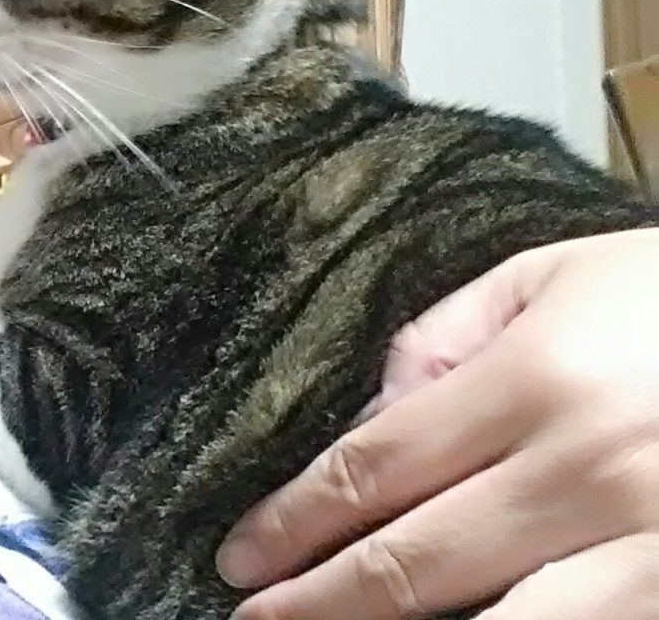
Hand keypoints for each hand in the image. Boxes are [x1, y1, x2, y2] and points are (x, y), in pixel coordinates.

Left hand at [217, 229, 658, 618]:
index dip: (297, 519)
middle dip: (320, 602)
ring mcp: (648, 550)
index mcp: (538, 379)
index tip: (244, 553)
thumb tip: (374, 418)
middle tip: (256, 619)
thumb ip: (444, 336)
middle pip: (418, 563)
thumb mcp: (545, 277)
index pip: (379, 466)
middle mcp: (587, 472)